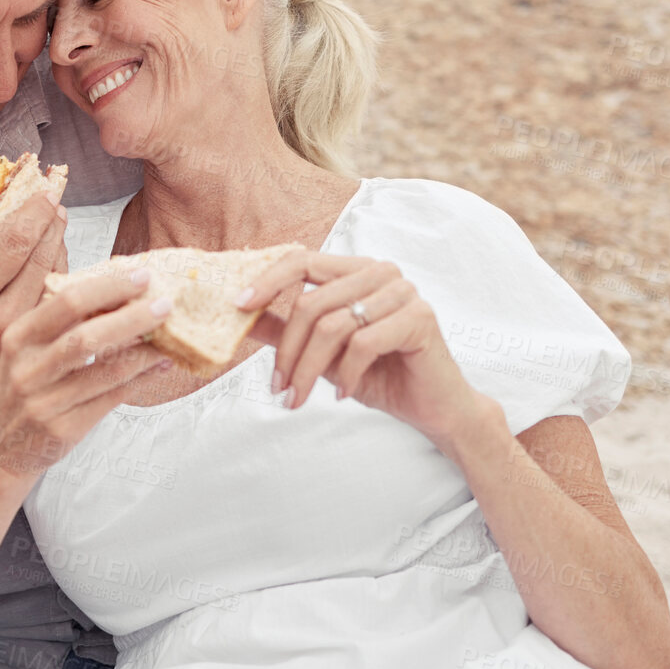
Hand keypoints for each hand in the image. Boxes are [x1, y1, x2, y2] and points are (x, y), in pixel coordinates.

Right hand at [0, 191, 69, 417]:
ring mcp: (25, 338)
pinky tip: (63, 261)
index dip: (33, 211)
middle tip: (58, 198)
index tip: (46, 189)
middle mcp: (0, 318)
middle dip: (52, 222)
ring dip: (62, 247)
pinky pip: (61, 305)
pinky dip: (66, 280)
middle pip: (40, 256)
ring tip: (61, 223)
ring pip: (57, 279)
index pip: (10, 242)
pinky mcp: (41, 352)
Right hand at [0, 268, 174, 479]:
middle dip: (132, 317)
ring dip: (145, 352)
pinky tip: (158, 367)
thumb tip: (118, 292)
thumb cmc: (20, 390)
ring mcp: (44, 402)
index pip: (66, 303)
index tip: (140, 276)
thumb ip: (60, 323)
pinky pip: (112, 398)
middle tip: (165, 304)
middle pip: (87, 336)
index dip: (108, 288)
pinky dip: (141, 380)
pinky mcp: (64, 429)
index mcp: (19, 338)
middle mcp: (28, 368)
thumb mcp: (25, 350)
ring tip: (169, 338)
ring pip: (106, 370)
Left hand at [236, 251, 483, 445]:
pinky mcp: (419, 317)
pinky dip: (345, 375)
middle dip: (287, 352)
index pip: (302, 260)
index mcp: (355, 270)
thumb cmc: (378, 375)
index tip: (237, 306)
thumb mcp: (322, 353)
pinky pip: (362, 343)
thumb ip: (286, 330)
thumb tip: (239, 315)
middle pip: (311, 303)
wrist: (432, 408)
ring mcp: (403, 291)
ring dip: (309, 370)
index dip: (267, 280)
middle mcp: (380, 272)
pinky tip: (343, 394)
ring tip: (299, 398)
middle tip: (277, 388)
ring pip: (332, 326)